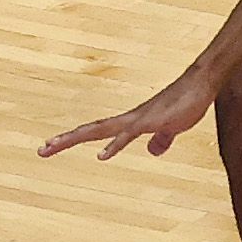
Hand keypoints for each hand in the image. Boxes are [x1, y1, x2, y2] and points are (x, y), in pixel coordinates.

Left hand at [40, 61, 221, 159]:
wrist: (200, 85)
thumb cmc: (184, 103)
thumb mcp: (170, 128)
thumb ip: (160, 139)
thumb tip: (152, 151)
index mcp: (128, 123)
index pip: (95, 131)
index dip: (74, 138)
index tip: (53, 146)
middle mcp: (126, 120)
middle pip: (89, 130)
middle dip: (64, 140)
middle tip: (41, 150)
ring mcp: (137, 119)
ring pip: (99, 130)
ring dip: (75, 138)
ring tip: (52, 146)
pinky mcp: (151, 121)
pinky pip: (127, 135)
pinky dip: (113, 145)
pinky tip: (101, 156)